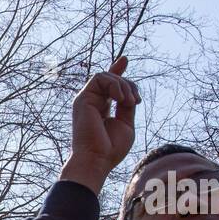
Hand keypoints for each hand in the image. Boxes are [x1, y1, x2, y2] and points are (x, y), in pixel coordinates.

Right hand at [60, 54, 139, 194]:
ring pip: (107, 77)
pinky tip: (120, 98)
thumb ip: (126, 105)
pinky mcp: (82, 99)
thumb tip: (128, 92)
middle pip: (111, 79)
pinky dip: (114, 84)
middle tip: (136, 102)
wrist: (97, 159)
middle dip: (129, 85)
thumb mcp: (126, 123)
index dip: (117, 71)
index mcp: (101, 109)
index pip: (108, 86)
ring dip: (123, 85)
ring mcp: (86, 100)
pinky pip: (100, 78)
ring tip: (129, 102)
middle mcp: (92, 103)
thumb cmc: (111, 148)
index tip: (125, 60)